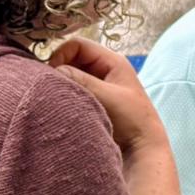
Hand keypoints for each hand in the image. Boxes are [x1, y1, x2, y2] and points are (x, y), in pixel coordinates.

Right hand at [48, 38, 165, 152]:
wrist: (143, 149)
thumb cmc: (132, 120)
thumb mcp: (106, 96)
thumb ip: (79, 80)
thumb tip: (52, 71)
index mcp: (112, 61)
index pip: (77, 44)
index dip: (61, 55)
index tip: (52, 74)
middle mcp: (104, 70)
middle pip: (71, 60)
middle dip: (58, 71)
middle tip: (51, 88)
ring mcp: (98, 86)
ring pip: (70, 77)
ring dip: (61, 86)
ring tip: (57, 99)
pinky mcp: (93, 101)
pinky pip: (73, 92)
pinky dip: (65, 96)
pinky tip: (62, 108)